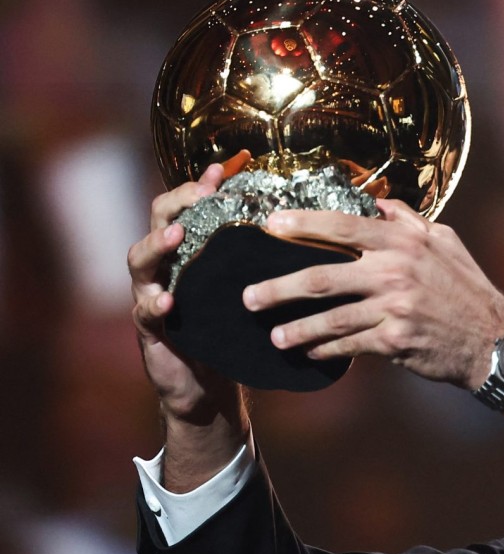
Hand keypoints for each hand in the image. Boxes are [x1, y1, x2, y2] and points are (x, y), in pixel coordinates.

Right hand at [129, 163, 241, 423]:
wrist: (207, 385)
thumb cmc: (232, 333)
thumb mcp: (248, 293)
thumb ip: (265, 265)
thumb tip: (314, 236)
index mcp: (191, 253)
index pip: (189, 208)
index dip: (200, 186)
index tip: (221, 168)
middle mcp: (166, 267)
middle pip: (158, 221)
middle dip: (176, 203)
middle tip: (198, 194)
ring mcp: (151, 294)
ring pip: (140, 260)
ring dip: (157, 245)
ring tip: (175, 236)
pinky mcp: (150, 329)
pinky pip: (145, 311)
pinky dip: (155, 303)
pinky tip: (168, 300)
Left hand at [243, 202, 503, 389]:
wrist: (496, 340)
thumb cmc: (468, 289)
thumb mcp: (447, 243)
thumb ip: (410, 221)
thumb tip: (380, 203)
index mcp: (404, 242)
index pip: (342, 225)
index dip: (302, 224)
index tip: (270, 224)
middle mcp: (395, 272)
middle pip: (321, 277)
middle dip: (278, 288)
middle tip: (249, 297)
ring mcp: (394, 308)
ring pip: (330, 318)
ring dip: (297, 329)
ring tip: (274, 336)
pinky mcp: (395, 341)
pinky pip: (349, 346)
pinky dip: (326, 351)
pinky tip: (309, 353)